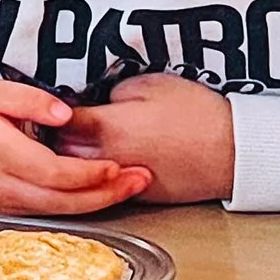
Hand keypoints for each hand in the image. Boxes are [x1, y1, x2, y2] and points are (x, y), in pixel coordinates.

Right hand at [0, 80, 154, 215]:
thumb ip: (28, 101)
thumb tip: (65, 113)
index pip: (52, 173)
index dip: (88, 173)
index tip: (117, 164)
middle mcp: (2, 187)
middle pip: (63, 201)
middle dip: (107, 194)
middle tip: (141, 179)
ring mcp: (3, 203)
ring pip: (59, 212)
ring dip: (98, 202)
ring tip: (132, 186)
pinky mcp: (5, 210)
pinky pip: (47, 212)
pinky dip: (78, 205)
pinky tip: (100, 192)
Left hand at [55, 74, 234, 203]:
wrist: (232, 152)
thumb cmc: (197, 114)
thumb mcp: (151, 83)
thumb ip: (114, 90)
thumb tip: (98, 101)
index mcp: (108, 127)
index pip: (58, 122)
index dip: (49, 111)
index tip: (47, 103)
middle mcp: (108, 160)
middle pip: (59, 152)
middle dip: (53, 137)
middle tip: (52, 122)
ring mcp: (122, 182)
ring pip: (77, 175)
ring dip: (71, 159)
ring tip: (73, 141)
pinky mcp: (138, 196)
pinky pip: (103, 186)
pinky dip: (96, 174)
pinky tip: (102, 158)